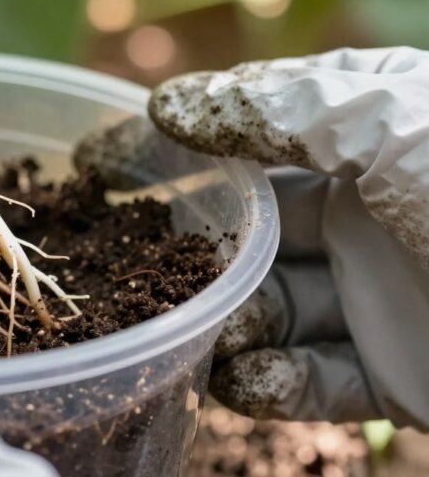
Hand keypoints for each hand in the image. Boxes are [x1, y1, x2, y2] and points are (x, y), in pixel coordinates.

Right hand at [148, 47, 428, 428]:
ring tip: (191, 332)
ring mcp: (385, 294)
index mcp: (372, 134)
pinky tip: (250, 378)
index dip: (170, 146)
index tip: (94, 160)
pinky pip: (315, 381)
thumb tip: (170, 106)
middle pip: (250, 228)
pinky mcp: (404, 375)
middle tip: (123, 262)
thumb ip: (271, 106)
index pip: (247, 133)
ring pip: (270, 308)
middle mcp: (373, 209)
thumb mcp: (385, 117)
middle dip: (189, 246)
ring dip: (222, 321)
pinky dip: (271, 384)